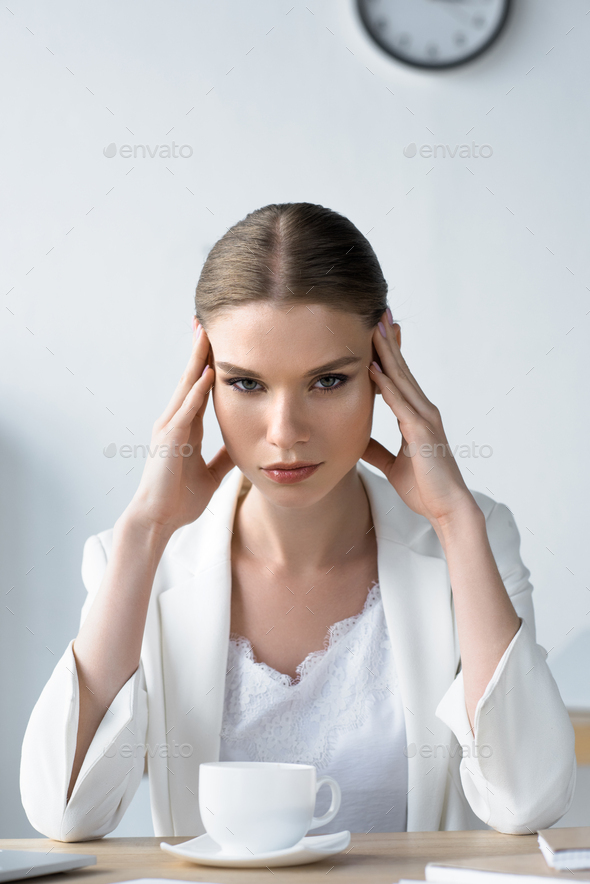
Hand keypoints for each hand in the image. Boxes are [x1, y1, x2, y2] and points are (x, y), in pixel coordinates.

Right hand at [126, 318, 234, 534]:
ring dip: (197, 361)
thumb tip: (242, 447)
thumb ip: (223, 457)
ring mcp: (170, 429)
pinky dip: (197, 392)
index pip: (200, 389)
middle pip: (191, 379)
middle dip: (199, 351)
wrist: (157, 520)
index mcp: (186, 428)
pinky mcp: (170, 441)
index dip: (208, 364)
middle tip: (206, 321)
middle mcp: (175, 422)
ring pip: (187, 387)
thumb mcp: (210, 475)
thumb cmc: (179, 499)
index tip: (216, 341)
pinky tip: (208, 374)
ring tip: (206, 333)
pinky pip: (186, 411)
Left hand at [361, 309, 475, 529]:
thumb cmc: (424, 487)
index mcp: (416, 416)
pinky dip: (386, 385)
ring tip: (374, 327)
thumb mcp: (392, 464)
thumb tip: (357, 441)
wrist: (446, 508)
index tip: (376, 330)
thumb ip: (377, 449)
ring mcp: (424, 419)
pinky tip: (373, 368)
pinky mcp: (421, 432)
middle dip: (388, 340)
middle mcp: (423, 411)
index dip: (387, 353)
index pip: (398, 377)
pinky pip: (400, 404)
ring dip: (387, 353)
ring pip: (401, 379)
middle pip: (401, 369)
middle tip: (377, 312)